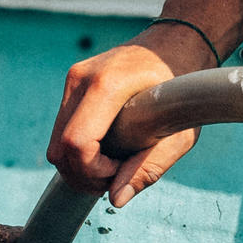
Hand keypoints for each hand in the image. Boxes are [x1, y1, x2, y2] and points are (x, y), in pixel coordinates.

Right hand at [48, 20, 217, 206]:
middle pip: (59, 149)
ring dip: (79, 164)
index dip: (93, 172)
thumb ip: (149, 168)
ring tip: (116, 162)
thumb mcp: (181, 133)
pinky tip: (108, 147)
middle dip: (83, 175)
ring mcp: (73, 78)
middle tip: (117, 176)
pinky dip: (79, 149)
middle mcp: (82, 78)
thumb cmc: (186, 87)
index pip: (77, 143)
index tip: (121, 172)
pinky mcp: (72, 82)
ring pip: (56, 142)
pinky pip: (62, 129)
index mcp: (107, 85)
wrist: (178, 43)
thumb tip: (116, 200)